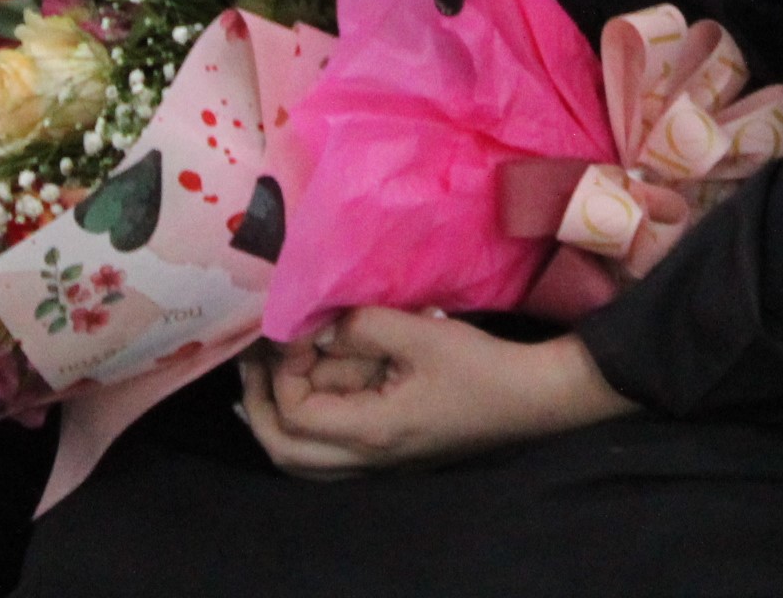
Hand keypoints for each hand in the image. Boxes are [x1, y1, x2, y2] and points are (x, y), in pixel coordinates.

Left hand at [239, 308, 634, 475]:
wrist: (529, 399)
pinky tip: (316, 372)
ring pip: (306, 455)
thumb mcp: (420, 334)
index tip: (292, 329)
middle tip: (253, 361)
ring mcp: (378, 460)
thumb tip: (317, 323)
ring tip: (275, 362)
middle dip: (260, 406)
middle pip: (287, 453)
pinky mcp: (390, 447)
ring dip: (283, 410)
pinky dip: (312, 413)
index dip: (283, 372)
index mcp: (372, 434)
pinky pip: (331, 446)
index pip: (296, 416)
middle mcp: (367, 459)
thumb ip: (362, 325)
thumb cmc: (478, 368)